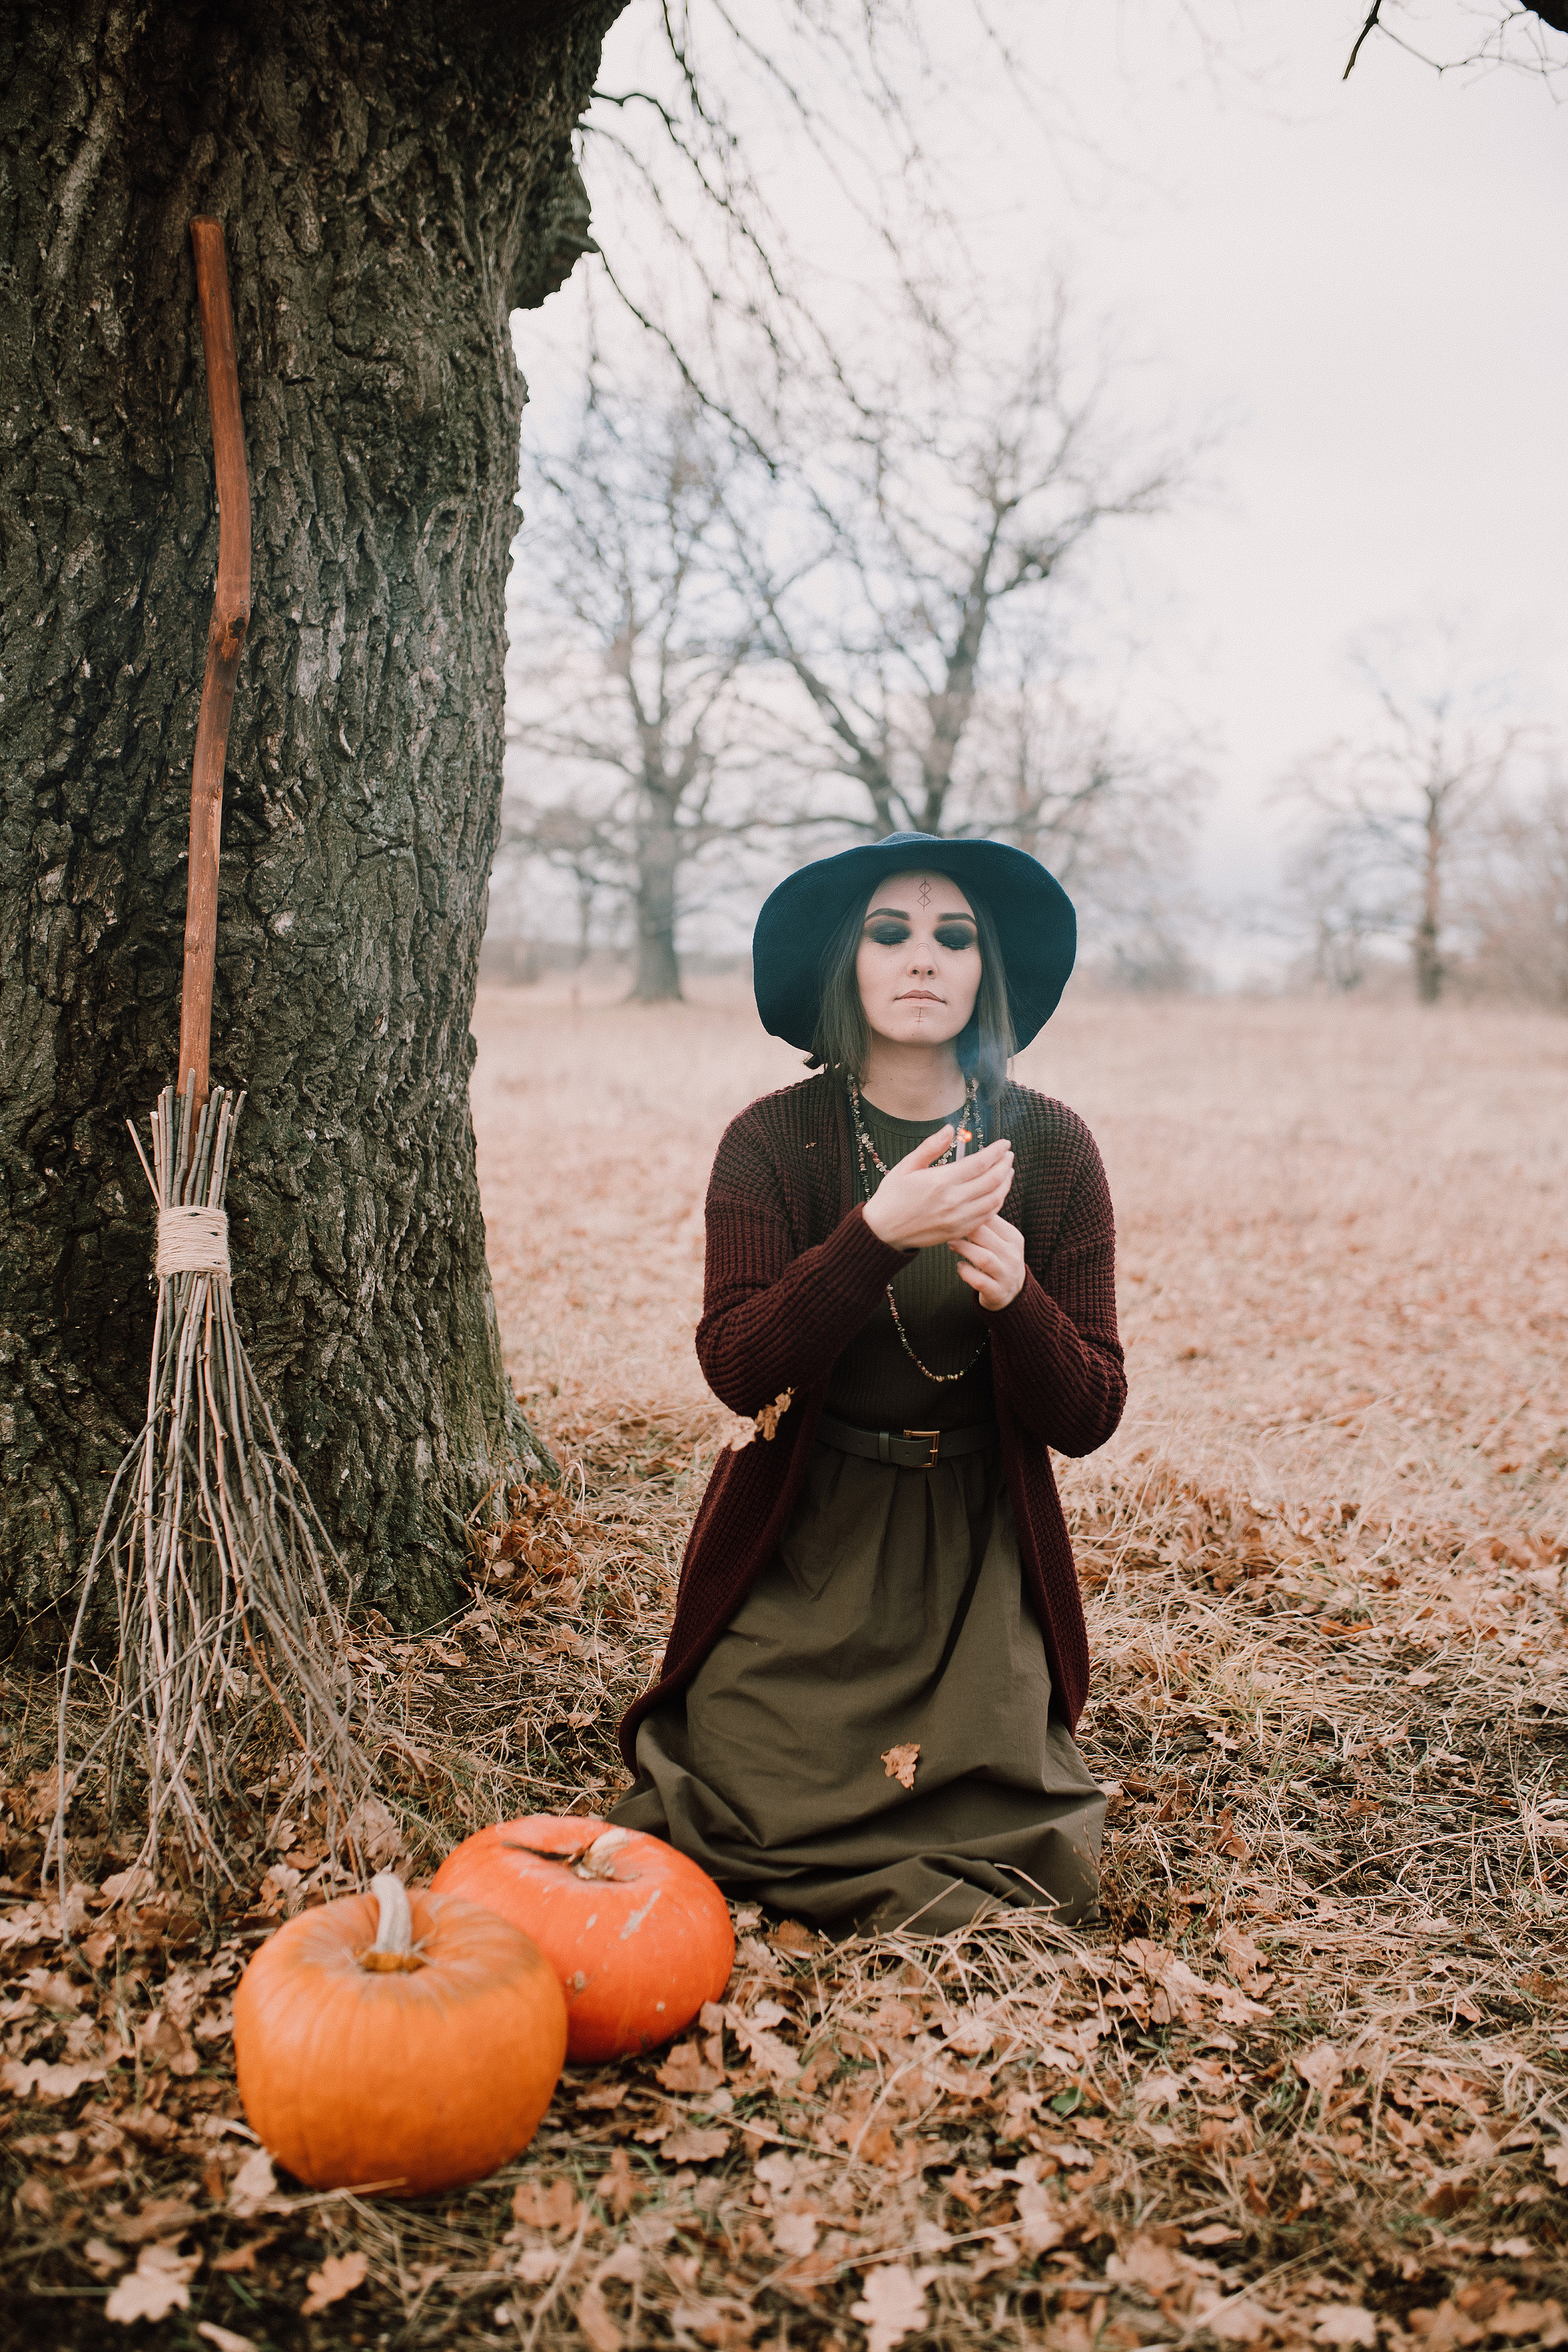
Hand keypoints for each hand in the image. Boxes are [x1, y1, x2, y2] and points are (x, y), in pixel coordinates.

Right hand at [861, 1128, 1014, 1251]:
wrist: (882, 1231)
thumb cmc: (892, 1196)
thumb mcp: (907, 1166)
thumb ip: (931, 1147)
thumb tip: (950, 1129)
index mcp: (941, 1181)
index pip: (980, 1162)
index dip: (996, 1151)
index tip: (1005, 1143)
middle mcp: (953, 1201)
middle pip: (992, 1180)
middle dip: (1005, 1165)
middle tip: (1009, 1155)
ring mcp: (958, 1218)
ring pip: (994, 1200)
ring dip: (1005, 1184)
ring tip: (1007, 1172)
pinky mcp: (958, 1231)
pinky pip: (986, 1217)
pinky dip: (996, 1203)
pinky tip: (997, 1193)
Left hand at [951, 1213, 1025, 1312]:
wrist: (1012, 1292)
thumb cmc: (998, 1259)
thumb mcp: (999, 1240)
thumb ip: (986, 1225)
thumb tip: (962, 1201)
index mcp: (1013, 1237)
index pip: (992, 1219)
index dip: (970, 1214)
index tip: (954, 1212)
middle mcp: (1013, 1255)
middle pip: (986, 1236)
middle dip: (963, 1231)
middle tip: (948, 1228)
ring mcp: (1006, 1275)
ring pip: (984, 1258)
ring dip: (963, 1249)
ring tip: (951, 1244)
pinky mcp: (998, 1292)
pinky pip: (979, 1281)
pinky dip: (966, 1272)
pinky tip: (960, 1266)